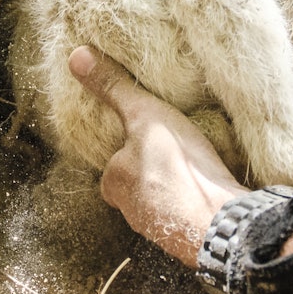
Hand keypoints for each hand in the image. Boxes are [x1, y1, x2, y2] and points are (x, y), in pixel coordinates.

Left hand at [68, 46, 248, 267]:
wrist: (216, 220)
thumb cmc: (175, 167)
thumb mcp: (144, 115)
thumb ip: (114, 88)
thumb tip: (76, 56)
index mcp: (114, 185)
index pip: (112, 168)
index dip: (127, 153)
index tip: (145, 141)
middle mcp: (133, 213)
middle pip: (137, 189)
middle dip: (152, 175)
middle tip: (173, 153)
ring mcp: (162, 229)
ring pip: (163, 205)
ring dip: (176, 191)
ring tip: (195, 168)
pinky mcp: (191, 237)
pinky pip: (188, 216)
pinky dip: (196, 203)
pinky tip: (211, 190)